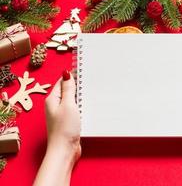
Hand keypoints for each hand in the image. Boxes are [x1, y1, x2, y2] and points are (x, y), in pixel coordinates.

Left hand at [34, 70, 80, 185]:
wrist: (65, 150)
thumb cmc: (64, 128)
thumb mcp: (68, 105)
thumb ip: (68, 89)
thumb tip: (66, 73)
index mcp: (52, 99)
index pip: (61, 82)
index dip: (72, 75)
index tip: (83, 69)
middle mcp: (56, 106)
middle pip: (67, 90)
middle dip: (77, 85)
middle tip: (90, 80)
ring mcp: (62, 114)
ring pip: (72, 100)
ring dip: (81, 96)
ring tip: (92, 91)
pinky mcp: (69, 121)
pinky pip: (76, 109)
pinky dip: (82, 106)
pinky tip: (89, 105)